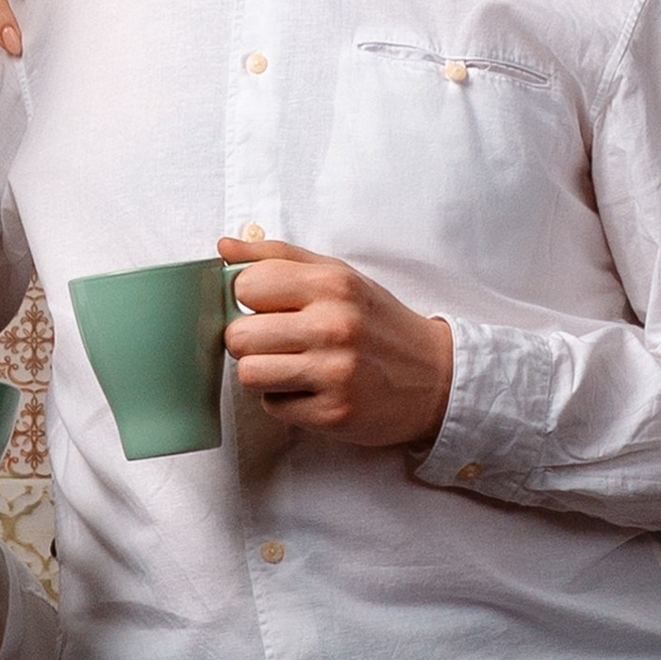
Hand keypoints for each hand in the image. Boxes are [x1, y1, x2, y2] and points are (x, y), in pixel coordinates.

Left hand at [223, 243, 454, 449]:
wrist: (436, 377)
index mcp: (331, 284)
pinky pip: (273, 406)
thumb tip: (224, 246)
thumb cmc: (378, 323)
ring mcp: (334, 372)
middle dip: (250, 341)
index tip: (268, 307)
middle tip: (278, 342)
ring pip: (249, 373)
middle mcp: (333, 326)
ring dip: (263, 373)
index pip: (246, 285)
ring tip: (292, 366)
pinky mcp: (333, 413)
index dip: (249, 299)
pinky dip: (285, 400)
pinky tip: (312, 389)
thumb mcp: (338, 276)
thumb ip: (279, 258)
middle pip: (238, 336)